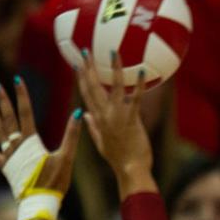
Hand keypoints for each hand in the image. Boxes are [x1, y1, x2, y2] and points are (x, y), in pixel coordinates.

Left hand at [0, 77, 82, 194]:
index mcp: (31, 140)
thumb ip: (71, 135)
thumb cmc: (54, 182)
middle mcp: (17, 145)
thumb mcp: (66, 157)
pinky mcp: (5, 167)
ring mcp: (9, 156)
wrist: (39, 203)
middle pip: (9, 117)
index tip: (17, 79)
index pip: (26, 111)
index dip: (22, 94)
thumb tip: (77, 113)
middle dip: (3, 100)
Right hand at [74, 50, 152, 187]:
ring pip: (113, 87)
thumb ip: (92, 127)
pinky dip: (138, 84)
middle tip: (85, 50)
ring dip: (113, 68)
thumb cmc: (118, 158)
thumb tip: (85, 115)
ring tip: (113, 52)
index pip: (85, 94)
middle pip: (93, 87)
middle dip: (88, 67)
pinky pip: (135, 97)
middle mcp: (104, 115)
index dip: (80, 78)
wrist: (130, 169)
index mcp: (97, 119)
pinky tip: (142, 71)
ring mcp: (117, 116)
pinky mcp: (132, 118)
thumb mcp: (101, 143)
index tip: (77, 64)